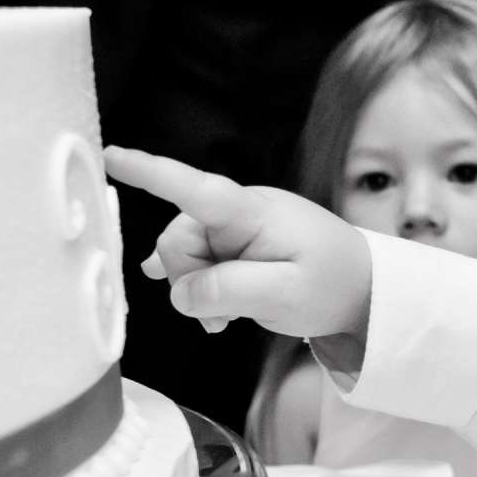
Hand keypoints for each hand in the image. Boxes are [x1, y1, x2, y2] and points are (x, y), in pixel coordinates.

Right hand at [106, 146, 373, 340]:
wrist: (365, 290)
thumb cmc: (334, 285)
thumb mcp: (284, 295)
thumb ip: (228, 291)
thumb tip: (180, 292)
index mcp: (251, 213)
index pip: (194, 188)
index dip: (149, 173)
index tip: (110, 156)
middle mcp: (239, 212)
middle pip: (179, 240)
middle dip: (189, 281)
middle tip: (222, 317)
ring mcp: (237, 229)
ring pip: (185, 258)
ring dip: (198, 292)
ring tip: (226, 320)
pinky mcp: (238, 246)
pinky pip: (200, 264)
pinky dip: (201, 289)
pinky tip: (204, 309)